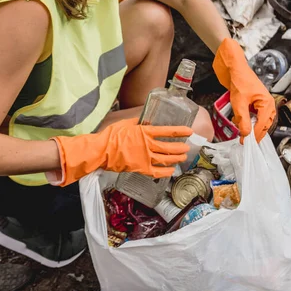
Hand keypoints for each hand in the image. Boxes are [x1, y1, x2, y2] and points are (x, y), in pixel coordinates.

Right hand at [53, 118, 191, 184]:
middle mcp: (147, 145)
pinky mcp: (141, 169)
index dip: (179, 131)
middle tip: (186, 147)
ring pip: (165, 159)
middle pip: (169, 147)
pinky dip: (166, 172)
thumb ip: (137, 122)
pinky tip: (171, 171)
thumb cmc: (110, 136)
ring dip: (176, 158)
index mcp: (144, 132)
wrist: (101, 151)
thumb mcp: (125, 123)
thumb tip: (146, 118)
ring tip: (182, 157)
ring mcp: (145, 158)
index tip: (189, 131)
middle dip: (180, 147)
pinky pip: (157, 172)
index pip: (166, 131)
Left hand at [213, 38, 275, 142]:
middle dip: (253, 132)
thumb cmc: (239, 79)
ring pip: (257, 121)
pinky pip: (252, 115)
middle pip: (263, 125)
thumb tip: (246, 134)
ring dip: (249, 126)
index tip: (246, 142)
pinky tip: (238, 120)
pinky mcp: (252, 102)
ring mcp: (260, 103)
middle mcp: (266, 103)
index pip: (263, 125)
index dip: (254, 135)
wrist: (233, 66)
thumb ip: (243, 120)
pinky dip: (246, 119)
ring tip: (241, 130)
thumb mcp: (239, 103)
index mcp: (267, 103)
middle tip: (243, 140)